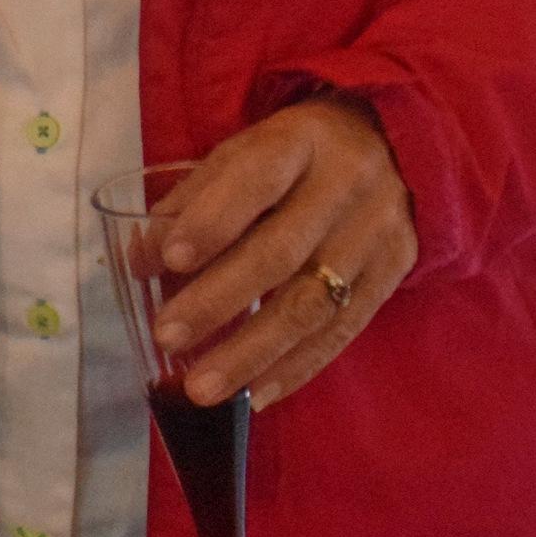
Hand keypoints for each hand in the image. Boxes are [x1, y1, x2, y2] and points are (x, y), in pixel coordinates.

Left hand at [147, 98, 416, 410]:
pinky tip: (256, 395)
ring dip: (252, 352)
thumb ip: (191, 202)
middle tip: (168, 337)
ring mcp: (377, 232)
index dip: (213, 221)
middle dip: (219, 300)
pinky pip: (343, 331)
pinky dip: (295, 368)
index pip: (256, 181)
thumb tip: (141, 263)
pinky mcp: (394, 272)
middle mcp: (347, 184)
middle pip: (281, 251)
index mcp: (302, 141)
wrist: (389, 148)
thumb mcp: (245, 154)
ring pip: (313, 303)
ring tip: (203, 388)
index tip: (169, 260)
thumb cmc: (295, 157)